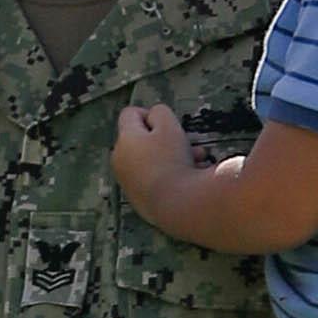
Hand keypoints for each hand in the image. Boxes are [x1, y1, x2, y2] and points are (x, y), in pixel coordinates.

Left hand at [112, 100, 203, 226]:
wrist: (177, 205)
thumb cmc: (172, 162)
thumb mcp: (169, 126)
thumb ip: (160, 113)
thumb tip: (155, 116)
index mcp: (125, 140)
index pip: (130, 114)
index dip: (149, 114)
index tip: (165, 122)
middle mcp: (121, 161)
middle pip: (142, 140)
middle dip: (166, 138)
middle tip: (185, 142)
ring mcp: (130, 182)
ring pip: (152, 160)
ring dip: (173, 156)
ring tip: (196, 159)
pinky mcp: (140, 199)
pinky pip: (155, 179)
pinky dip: (170, 175)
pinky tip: (189, 177)